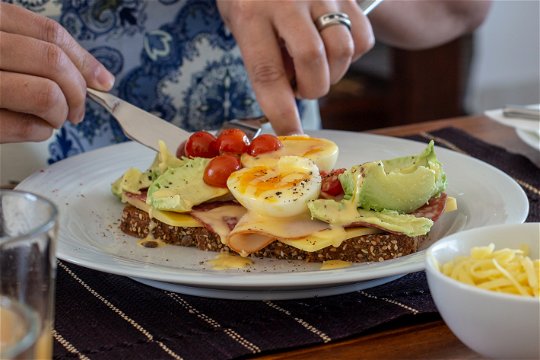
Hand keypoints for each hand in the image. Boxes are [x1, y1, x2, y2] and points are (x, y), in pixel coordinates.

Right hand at [0, 3, 114, 142]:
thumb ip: (34, 53)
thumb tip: (96, 77)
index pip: (50, 34)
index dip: (85, 61)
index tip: (103, 81)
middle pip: (53, 63)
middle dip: (77, 92)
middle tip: (76, 109)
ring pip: (45, 94)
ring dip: (59, 114)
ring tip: (52, 119)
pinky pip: (25, 126)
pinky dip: (40, 131)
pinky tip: (33, 128)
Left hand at [217, 0, 373, 134]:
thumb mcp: (240, 20)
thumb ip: (262, 55)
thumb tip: (289, 93)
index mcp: (251, 12)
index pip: (268, 74)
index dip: (282, 112)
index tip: (290, 133)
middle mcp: (287, 0)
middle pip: (313, 62)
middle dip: (312, 88)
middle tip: (301, 85)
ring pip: (342, 50)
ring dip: (333, 73)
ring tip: (316, 65)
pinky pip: (362, 36)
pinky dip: (352, 54)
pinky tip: (332, 46)